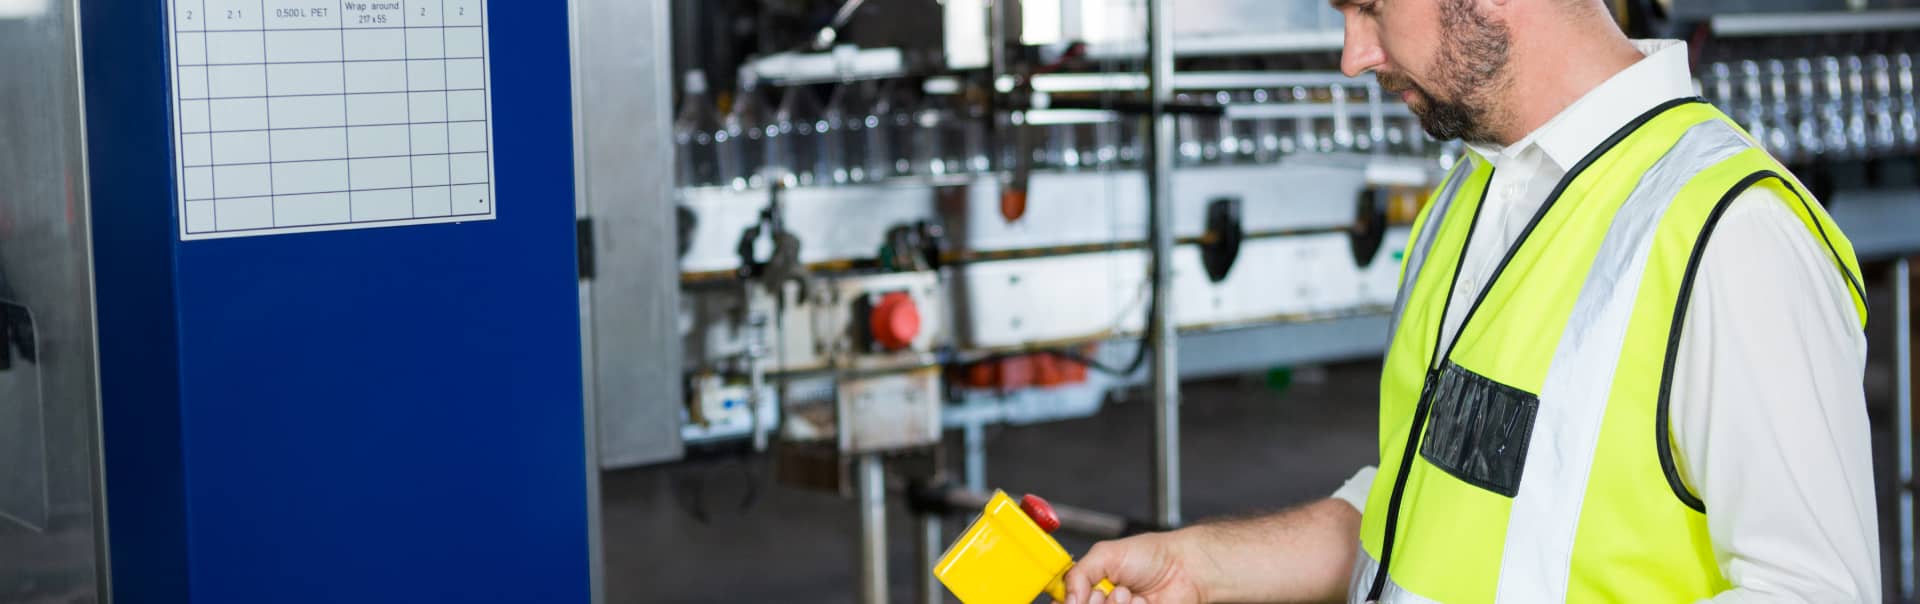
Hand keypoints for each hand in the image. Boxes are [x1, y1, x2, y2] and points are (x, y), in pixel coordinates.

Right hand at [1060, 531, 1209, 603]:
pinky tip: (1142, 603)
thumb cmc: (1152, 555)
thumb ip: (1079, 573)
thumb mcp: (1106, 554)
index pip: (1065, 601)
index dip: (1067, 601)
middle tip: (1103, 592)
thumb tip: (1067, 597)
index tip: (1073, 598)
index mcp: (1088, 585)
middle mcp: (1101, 603)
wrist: (1186, 568)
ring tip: (1127, 594)